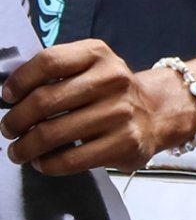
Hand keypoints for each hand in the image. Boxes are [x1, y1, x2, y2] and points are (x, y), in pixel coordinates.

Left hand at [1, 38, 191, 172]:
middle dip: (15, 121)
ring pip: (51, 134)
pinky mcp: (124, 142)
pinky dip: (46, 164)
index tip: (8, 97)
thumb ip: (56, 73)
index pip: (48, 62)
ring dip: (24, 147)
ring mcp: (120, 112)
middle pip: (44, 101)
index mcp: (98, 55)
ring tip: (19, 150)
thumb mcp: (91, 68)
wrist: (156, 113)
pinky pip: (69, 159)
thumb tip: (11, 96)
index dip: (20, 81)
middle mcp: (112, 79)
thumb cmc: (109, 92)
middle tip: (9, 129)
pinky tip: (42, 161)